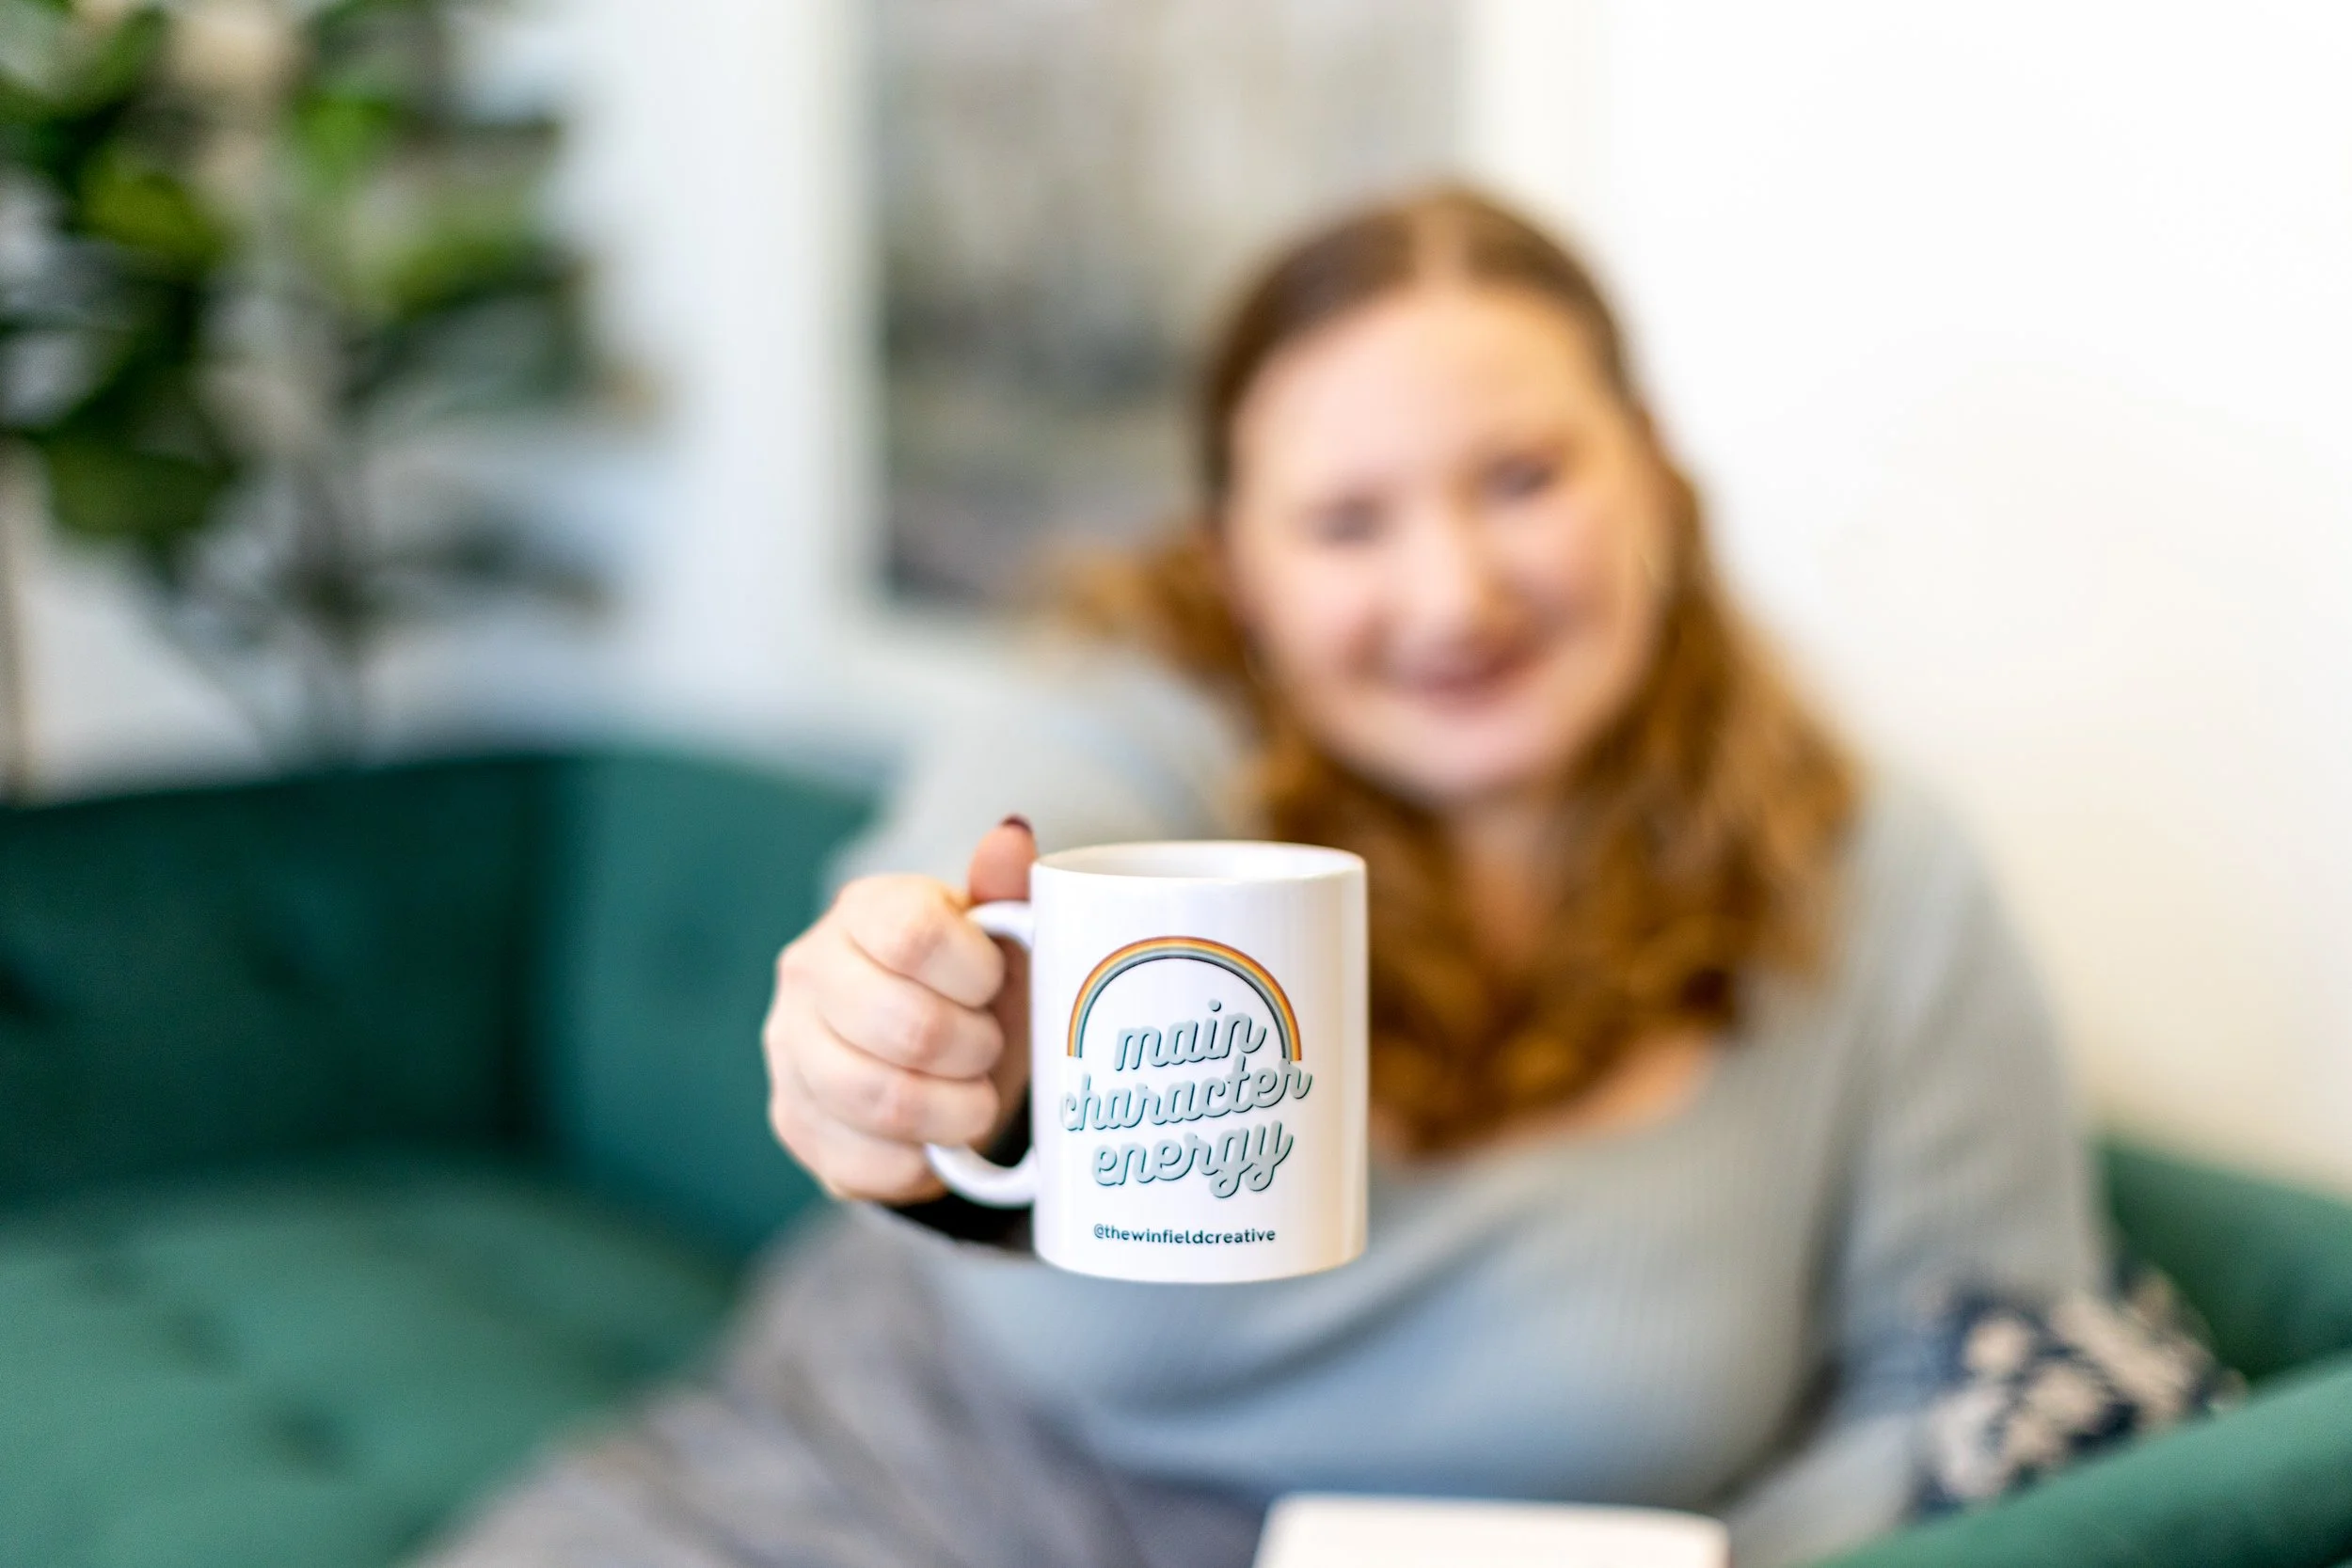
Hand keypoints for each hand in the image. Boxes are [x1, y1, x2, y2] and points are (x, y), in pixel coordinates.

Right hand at [762, 819, 1034, 1202]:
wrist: (935, 1059)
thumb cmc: (974, 986)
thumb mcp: (1002, 936)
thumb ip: (1007, 888)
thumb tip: (1011, 834)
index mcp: (863, 909)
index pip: (913, 936)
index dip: (975, 973)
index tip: (995, 986)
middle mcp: (809, 971)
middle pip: (904, 1027)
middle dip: (973, 1051)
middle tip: (991, 1053)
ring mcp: (790, 1049)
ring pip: (879, 1099)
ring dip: (952, 1112)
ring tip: (975, 1103)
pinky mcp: (793, 1122)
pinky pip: (861, 1162)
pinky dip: (919, 1163)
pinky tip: (936, 1141)